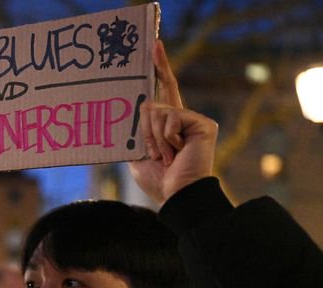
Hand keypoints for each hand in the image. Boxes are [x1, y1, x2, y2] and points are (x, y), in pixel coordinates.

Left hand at [129, 40, 217, 204]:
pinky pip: (170, 117)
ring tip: (167, 156)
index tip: (155, 46)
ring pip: (157, 111)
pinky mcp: (202, 122)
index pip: (164, 90)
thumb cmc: (159, 180)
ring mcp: (193, 119)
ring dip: (154, 138)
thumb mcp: (137, 154)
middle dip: (145, 132)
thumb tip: (131, 111)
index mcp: (168, 123)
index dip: (160, 68)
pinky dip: (166, 138)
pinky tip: (177, 152)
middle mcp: (182, 117)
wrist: (177, 195)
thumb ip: (135, 132)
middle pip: (152, 103)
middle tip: (156, 155)